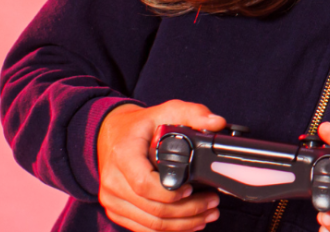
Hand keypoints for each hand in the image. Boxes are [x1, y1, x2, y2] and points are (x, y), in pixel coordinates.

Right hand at [96, 100, 226, 231]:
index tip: (193, 188)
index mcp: (123, 155)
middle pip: (152, 209)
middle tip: (213, 204)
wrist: (111, 135)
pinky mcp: (116, 210)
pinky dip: (169, 230)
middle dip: (188, 211)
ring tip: (208, 215)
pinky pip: (143, 228)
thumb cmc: (141, 125)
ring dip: (183, 225)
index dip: (171, 194)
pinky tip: (190, 224)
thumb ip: (194, 113)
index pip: (144, 184)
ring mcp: (112, 199)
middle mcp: (113, 180)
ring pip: (150, 223)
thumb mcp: (167, 110)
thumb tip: (218, 123)